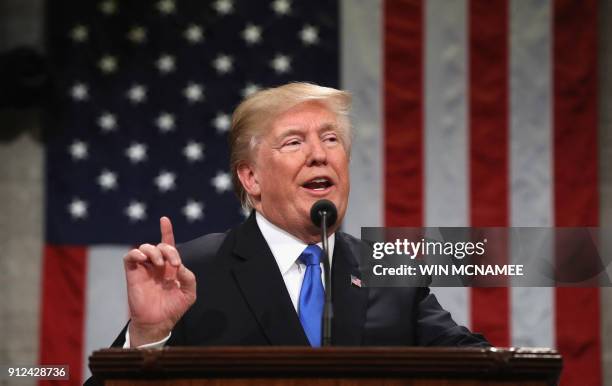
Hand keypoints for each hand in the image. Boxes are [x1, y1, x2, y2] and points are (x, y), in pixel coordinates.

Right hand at [123, 216, 195, 346]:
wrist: (158, 323)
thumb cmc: (173, 308)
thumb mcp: (189, 293)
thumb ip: (189, 277)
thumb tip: (179, 266)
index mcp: (170, 267)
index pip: (168, 244)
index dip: (167, 231)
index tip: (164, 219)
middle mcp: (157, 265)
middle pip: (160, 245)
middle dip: (168, 249)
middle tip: (173, 264)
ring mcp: (144, 269)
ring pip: (145, 247)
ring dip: (154, 251)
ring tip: (159, 263)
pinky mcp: (133, 274)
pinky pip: (130, 257)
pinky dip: (136, 253)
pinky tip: (144, 259)